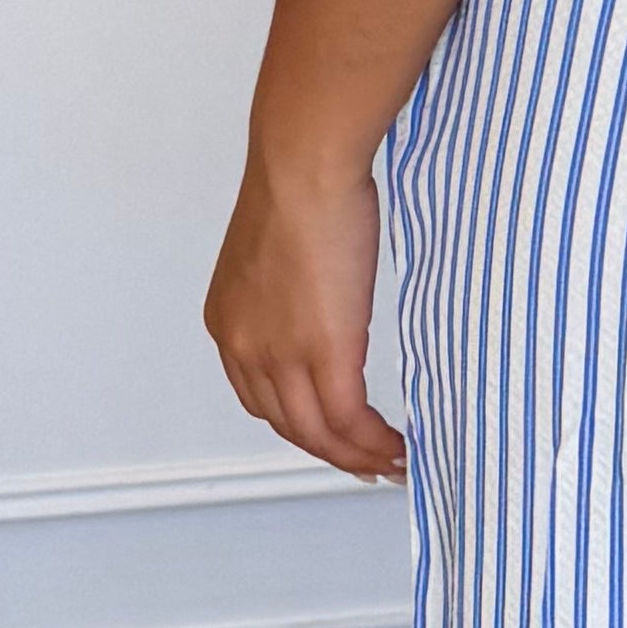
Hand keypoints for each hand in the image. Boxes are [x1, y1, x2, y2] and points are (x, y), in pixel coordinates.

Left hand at [204, 130, 405, 481]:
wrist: (305, 164)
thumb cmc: (301, 180)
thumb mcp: (280, 249)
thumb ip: (294, 288)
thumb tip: (326, 296)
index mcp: (230, 322)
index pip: (260, 397)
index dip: (299, 424)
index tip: (331, 433)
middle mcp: (245, 347)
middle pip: (287, 425)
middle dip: (330, 451)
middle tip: (366, 463)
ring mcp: (282, 355)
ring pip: (316, 434)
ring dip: (356, 457)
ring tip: (390, 463)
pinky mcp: (324, 352)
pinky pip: (348, 420)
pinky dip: (372, 443)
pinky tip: (397, 447)